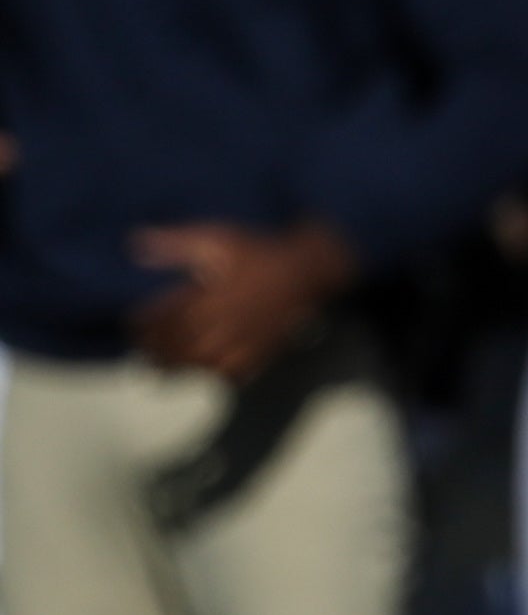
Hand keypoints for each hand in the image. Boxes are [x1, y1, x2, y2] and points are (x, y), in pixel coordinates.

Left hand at [129, 223, 353, 379]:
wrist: (308, 268)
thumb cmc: (260, 252)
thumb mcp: (217, 238)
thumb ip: (175, 243)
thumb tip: (134, 245)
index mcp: (207, 300)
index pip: (163, 321)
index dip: (142, 326)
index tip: (131, 324)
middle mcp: (221, 326)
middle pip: (177, 349)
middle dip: (153, 352)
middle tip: (140, 350)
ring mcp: (242, 343)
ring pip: (200, 366)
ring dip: (176, 368)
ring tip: (159, 369)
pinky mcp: (260, 352)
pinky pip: (230, 374)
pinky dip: (211, 375)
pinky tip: (202, 370)